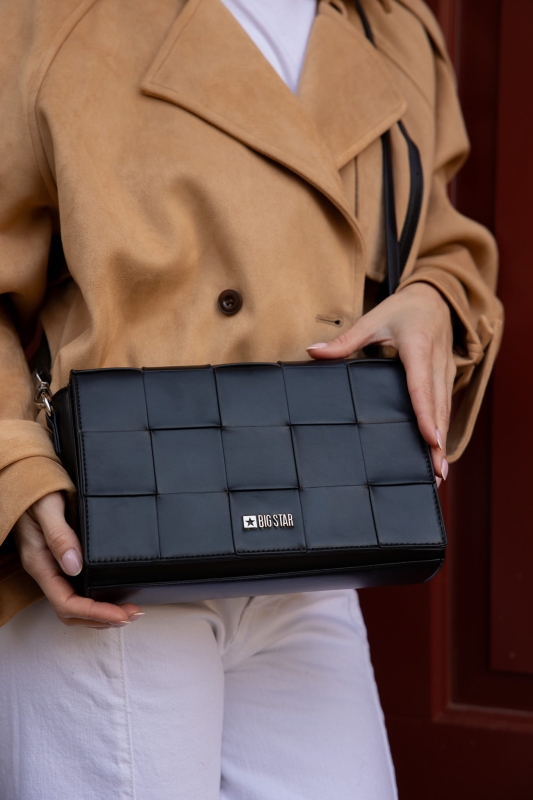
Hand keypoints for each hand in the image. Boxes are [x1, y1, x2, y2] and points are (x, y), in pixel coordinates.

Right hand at [13, 491, 142, 627]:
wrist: (25, 482)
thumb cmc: (35, 492)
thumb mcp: (47, 508)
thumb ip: (59, 535)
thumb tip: (74, 564)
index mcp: (41, 562)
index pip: (66, 602)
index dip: (94, 612)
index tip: (120, 614)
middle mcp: (46, 570)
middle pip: (72, 611)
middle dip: (102, 618)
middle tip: (133, 614)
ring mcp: (53, 568)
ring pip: (74, 605)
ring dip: (100, 614)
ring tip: (128, 613)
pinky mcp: (61, 561)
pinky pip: (77, 590)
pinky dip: (96, 600)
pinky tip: (113, 597)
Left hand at [307, 283, 454, 483]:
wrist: (434, 297)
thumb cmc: (403, 309)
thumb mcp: (373, 320)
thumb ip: (345, 341)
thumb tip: (312, 353)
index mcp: (419, 349)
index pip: (421, 387)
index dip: (426, 415)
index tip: (429, 440)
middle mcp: (437, 364)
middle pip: (439, 407)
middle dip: (438, 441)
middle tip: (436, 473)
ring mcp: (445, 372)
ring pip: (445, 411)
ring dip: (443, 442)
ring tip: (439, 473)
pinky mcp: (447, 378)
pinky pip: (445, 407)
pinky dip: (443, 430)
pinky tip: (438, 453)